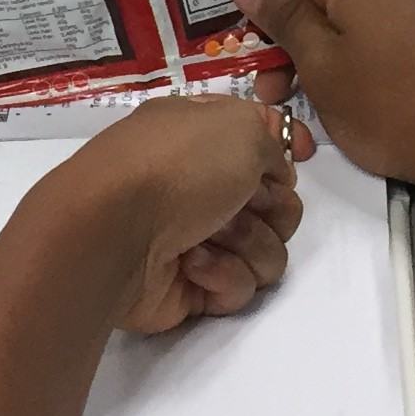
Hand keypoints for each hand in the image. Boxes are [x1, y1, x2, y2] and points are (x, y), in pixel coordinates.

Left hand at [61, 93, 311, 335]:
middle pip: (277, 204)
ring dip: (247, 242)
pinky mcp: (194, 288)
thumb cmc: (175, 166)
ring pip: (267, 250)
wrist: (112, 234)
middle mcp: (200, 185)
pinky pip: (240, 286)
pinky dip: (221, 275)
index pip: (261, 137)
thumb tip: (274, 175)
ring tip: (208, 238)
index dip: (286, 146)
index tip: (303, 155)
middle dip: (272, 207)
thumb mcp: (239, 127)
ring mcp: (197, 238)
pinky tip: (191, 266)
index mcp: (203, 135)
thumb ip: (272, 142)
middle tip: (244, 204)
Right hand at [236, 0, 414, 196]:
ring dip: (294, 45)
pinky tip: (305, 94)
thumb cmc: (387, 103)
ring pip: (327, 9)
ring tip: (271, 95)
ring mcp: (397, 1)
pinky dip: (325, 53)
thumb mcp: (320, 64)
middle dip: (268, 16)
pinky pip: (352, 27)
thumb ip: (282, 17)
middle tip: (236, 57)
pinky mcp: (407, 30)